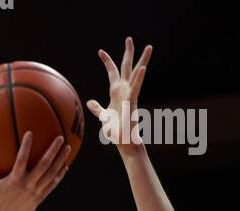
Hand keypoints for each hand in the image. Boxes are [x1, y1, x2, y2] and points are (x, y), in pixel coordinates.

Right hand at [0, 135, 70, 210]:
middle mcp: (27, 185)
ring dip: (60, 160)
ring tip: (67, 148)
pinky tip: (65, 167)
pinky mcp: (40, 198)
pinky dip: (59, 176)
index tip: (30, 132)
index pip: (21, 160)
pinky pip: (52, 185)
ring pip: (51, 174)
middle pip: (43, 166)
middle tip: (60, 138)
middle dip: (53, 151)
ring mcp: (35, 192)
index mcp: (14, 180)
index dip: (26, 147)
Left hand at [87, 36, 152, 157]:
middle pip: (127, 67)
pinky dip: (139, 78)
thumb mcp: (103, 116)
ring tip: (149, 47)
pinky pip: (136, 89)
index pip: (112, 72)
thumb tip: (89, 102)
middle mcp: (125, 90)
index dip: (107, 61)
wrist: (124, 142)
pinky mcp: (132, 103)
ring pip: (137, 74)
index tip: (100, 51)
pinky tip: (142, 68)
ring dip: (143, 60)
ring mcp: (130, 95)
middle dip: (128, 53)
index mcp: (116, 92)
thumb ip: (97, 108)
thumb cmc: (115, 131)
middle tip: (129, 38)